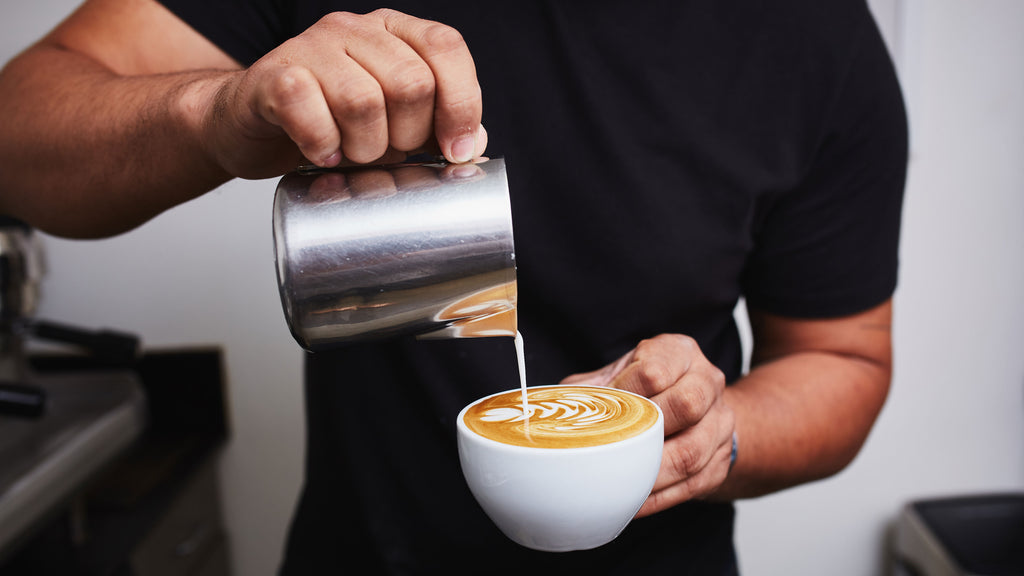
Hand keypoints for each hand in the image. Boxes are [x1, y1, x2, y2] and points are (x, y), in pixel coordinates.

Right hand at [201, 9, 486, 177]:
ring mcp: (311, 47)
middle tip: (386, 153)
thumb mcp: (393, 124)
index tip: (456, 151)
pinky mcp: (273, 75)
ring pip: (364, 101)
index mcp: (394, 32)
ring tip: (351, 155)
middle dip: (408, 136)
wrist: (249, 124)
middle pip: (411, 82)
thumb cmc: (328, 123)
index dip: (461, 103)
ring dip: (364, 146)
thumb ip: (435, 127)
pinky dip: (322, 144)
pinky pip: (309, 109)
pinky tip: (321, 154)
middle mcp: (354, 29)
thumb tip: (473, 142)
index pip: (445, 47)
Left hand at [561, 334, 735, 515]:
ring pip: (692, 452)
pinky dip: (658, 498)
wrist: (701, 408)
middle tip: (610, 450)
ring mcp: (721, 422)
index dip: (624, 394)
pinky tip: (632, 503)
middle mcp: (707, 382)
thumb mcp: (621, 375)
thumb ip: (589, 389)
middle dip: (645, 433)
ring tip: (616, 487)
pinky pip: (692, 485)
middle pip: (687, 405)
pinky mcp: (722, 460)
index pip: (654, 370)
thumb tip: (540, 411)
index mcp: (679, 352)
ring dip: (650, 475)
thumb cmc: (649, 389)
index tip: (600, 413)